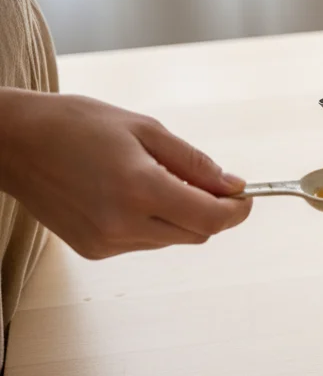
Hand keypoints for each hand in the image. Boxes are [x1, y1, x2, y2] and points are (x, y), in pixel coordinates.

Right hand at [0, 91, 251, 258]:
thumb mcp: (145, 129)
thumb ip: (194, 162)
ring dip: (181, 216)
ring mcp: (106, 242)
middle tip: (209, 182)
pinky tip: (129, 194)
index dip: (237, 211)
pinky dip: (153, 222)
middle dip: (212, 211)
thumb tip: (231, 185)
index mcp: (140, 189)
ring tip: (156, 178)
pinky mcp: (94, 250)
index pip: (210, 219)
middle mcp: (124, 224)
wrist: (15, 143)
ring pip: (172, 239)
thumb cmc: (77, 125)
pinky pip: (144, 241)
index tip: (245, 196)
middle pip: (197, 234)